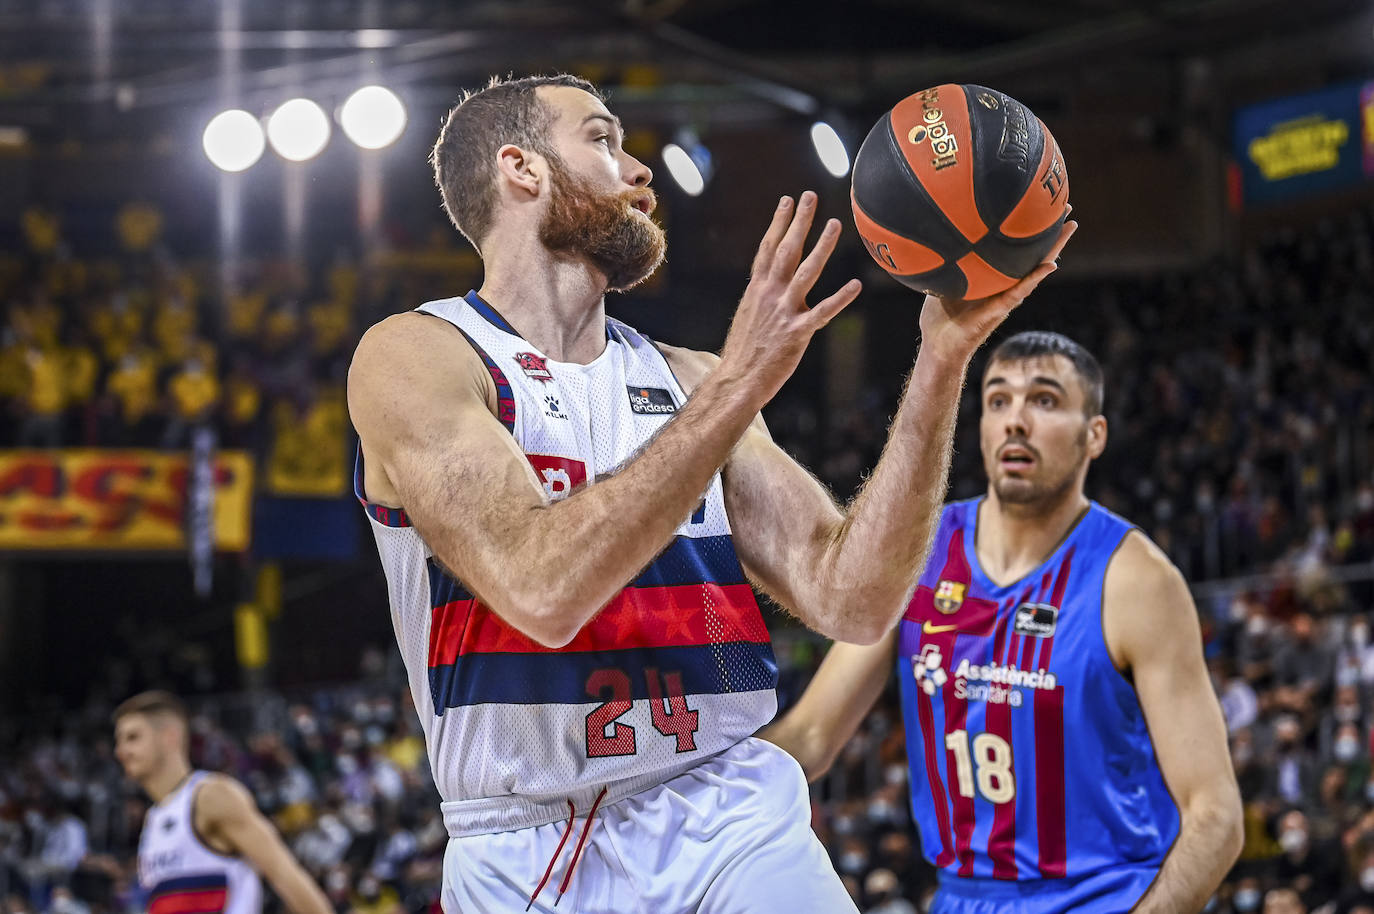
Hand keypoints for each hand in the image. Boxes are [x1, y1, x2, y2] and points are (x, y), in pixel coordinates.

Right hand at [718, 191, 862, 403]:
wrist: (737, 380)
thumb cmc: (744, 353)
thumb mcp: (749, 317)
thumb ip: (762, 298)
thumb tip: (768, 287)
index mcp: (757, 290)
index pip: (768, 248)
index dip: (778, 223)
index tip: (786, 201)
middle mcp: (770, 294)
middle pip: (786, 250)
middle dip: (799, 221)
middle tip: (810, 196)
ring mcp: (784, 312)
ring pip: (806, 272)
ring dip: (822, 247)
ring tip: (835, 224)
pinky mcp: (797, 332)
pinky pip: (823, 312)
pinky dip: (840, 298)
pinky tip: (856, 284)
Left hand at [918, 211, 1077, 361]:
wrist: (936, 347)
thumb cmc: (939, 318)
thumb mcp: (942, 282)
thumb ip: (945, 263)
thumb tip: (937, 236)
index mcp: (992, 278)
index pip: (1014, 252)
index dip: (1028, 232)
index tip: (1041, 207)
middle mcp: (1004, 286)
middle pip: (1033, 257)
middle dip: (1051, 233)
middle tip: (1067, 209)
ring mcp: (1004, 298)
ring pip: (1035, 271)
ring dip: (1053, 249)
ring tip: (1069, 229)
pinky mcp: (998, 310)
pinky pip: (1018, 292)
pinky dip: (1034, 279)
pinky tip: (1050, 266)